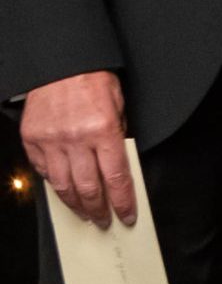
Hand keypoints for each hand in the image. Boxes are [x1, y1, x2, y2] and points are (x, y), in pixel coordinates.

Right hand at [19, 70, 132, 226]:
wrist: (60, 63)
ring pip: (63, 185)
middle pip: (89, 187)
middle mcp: (76, 139)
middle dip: (99, 209)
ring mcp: (51, 140)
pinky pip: (43, 170)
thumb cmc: (93, 80)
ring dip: (76, 204)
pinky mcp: (32, 139)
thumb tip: (118, 167)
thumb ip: (118, 137)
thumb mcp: (119, 105)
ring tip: (85, 213)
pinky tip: (63, 190)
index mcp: (104, 130)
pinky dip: (54, 183)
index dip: (123, 202)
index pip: (117, 178)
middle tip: (104, 220)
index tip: (126, 215)